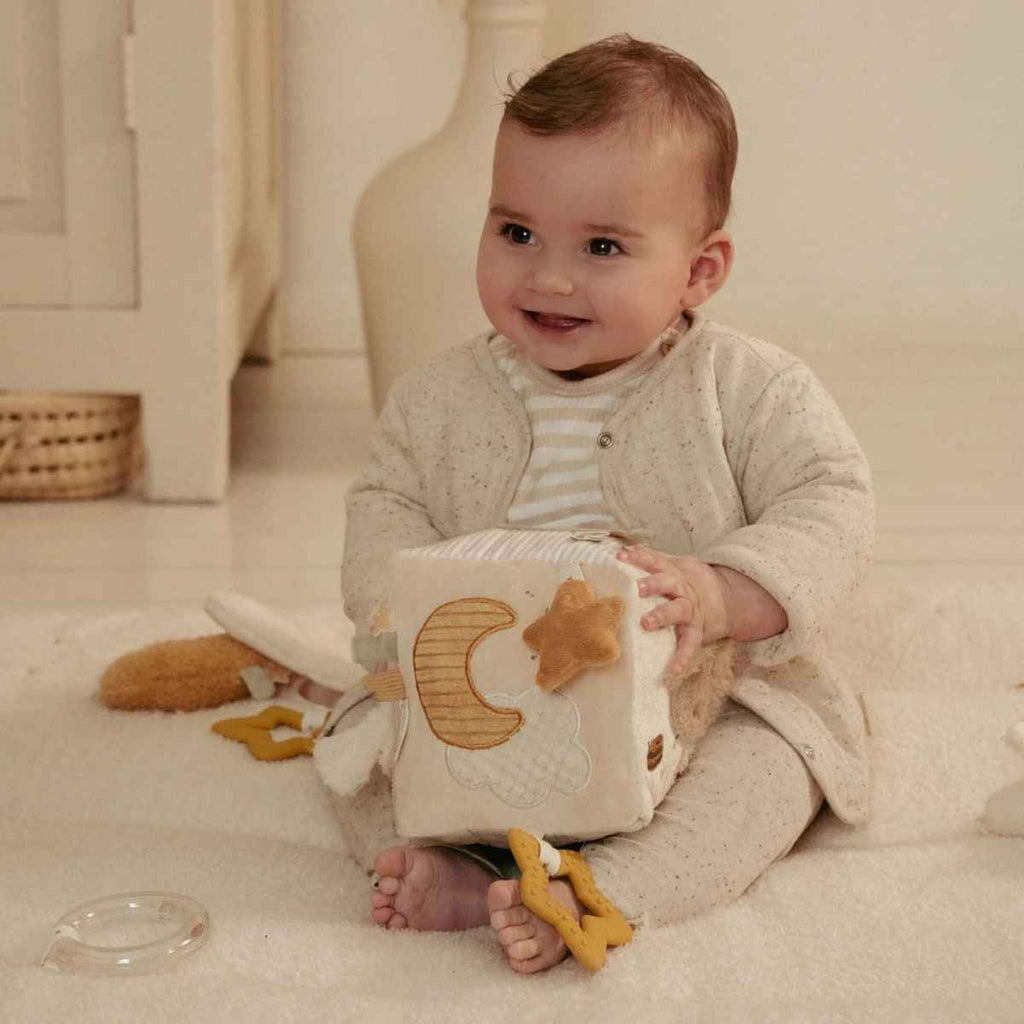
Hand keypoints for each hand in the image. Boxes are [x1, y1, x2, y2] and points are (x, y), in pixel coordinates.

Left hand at [615, 545, 730, 677]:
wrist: (724, 600)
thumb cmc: (685, 583)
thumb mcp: (673, 567)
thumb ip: (650, 559)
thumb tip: (623, 549)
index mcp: (674, 573)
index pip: (656, 561)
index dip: (640, 557)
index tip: (621, 556)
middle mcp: (682, 589)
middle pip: (668, 583)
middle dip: (653, 584)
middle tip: (637, 588)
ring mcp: (690, 610)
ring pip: (678, 610)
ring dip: (662, 615)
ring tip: (647, 623)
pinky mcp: (696, 631)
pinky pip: (690, 644)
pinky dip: (683, 657)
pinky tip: (674, 671)